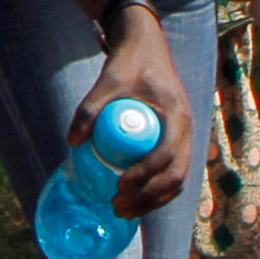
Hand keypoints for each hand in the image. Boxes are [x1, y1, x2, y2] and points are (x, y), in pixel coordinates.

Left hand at [87, 5, 196, 215]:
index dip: (145, 175)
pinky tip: (135, 199)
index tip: (120, 186)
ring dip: (154, 200)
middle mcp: (187, 130)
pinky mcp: (176, 140)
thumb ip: (89, 108)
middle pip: (176, 175)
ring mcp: (184, 137)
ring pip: (177, 179)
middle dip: (149, 197)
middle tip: (118, 206)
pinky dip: (156, 189)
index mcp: (177, 115)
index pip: (166, 154)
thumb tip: (72, 142)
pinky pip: (171, 171)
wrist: (147, 47)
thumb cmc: (129, 63)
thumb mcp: (107, 81)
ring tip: (124, 211)